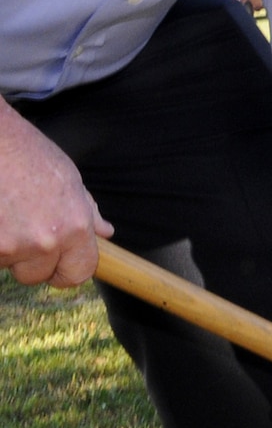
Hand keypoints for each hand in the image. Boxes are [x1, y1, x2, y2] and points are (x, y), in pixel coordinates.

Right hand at [0, 104, 113, 287]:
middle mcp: (45, 241)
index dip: (67, 271)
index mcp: (74, 227)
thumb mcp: (68, 178)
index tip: (57, 266)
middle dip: (29, 260)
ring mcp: (10, 245)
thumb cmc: (27, 152)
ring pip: (7, 264)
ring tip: (4, 213)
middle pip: (37, 275)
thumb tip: (105, 232)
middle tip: (21, 228)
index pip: (79, 272)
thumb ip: (87, 211)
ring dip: (4, 247)